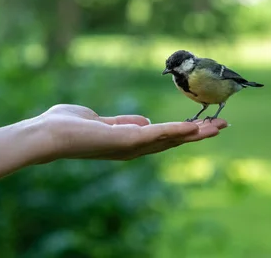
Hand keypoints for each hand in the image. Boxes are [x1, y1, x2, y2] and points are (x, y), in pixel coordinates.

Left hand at [37, 104, 227, 161]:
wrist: (48, 134)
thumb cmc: (67, 126)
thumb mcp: (102, 121)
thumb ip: (123, 122)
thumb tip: (143, 121)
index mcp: (127, 142)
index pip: (162, 137)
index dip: (184, 132)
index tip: (204, 124)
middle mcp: (132, 148)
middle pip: (172, 140)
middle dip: (198, 134)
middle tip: (223, 125)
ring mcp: (129, 147)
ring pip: (170, 139)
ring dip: (195, 133)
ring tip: (219, 126)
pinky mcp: (125, 141)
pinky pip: (157, 135)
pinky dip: (177, 130)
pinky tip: (194, 126)